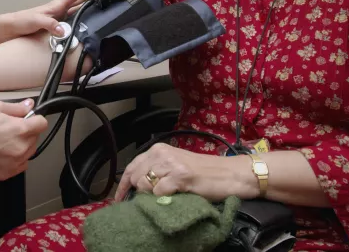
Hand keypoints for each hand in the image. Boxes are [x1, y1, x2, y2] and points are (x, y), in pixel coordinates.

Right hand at [0, 99, 48, 180]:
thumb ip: (16, 108)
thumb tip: (29, 105)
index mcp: (20, 130)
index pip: (42, 123)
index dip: (35, 119)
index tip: (28, 119)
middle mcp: (21, 148)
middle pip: (35, 138)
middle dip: (27, 132)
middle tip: (9, 128)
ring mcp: (14, 162)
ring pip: (29, 152)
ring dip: (22, 145)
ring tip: (4, 140)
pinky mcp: (7, 173)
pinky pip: (20, 165)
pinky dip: (15, 158)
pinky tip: (2, 152)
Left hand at [10, 0, 100, 36]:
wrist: (13, 26)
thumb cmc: (23, 20)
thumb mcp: (37, 21)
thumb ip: (50, 25)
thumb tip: (63, 30)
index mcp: (56, 5)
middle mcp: (59, 9)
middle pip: (78, 0)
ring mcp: (58, 16)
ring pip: (76, 9)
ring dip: (86, 7)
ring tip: (98, 7)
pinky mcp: (56, 24)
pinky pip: (71, 19)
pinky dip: (79, 19)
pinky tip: (84, 23)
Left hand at [114, 143, 256, 201]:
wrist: (230, 174)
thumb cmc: (203, 173)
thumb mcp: (175, 166)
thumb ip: (157, 170)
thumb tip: (136, 187)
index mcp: (158, 149)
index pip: (131, 167)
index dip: (123, 185)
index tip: (118, 200)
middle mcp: (161, 153)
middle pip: (136, 177)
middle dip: (141, 191)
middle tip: (153, 200)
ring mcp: (170, 164)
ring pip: (145, 184)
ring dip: (152, 195)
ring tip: (167, 197)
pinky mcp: (180, 176)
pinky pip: (159, 192)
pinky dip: (163, 199)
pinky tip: (174, 197)